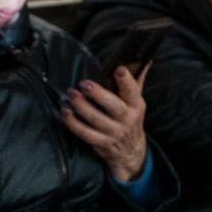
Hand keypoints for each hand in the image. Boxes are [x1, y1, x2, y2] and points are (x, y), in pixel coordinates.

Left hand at [62, 65, 148, 181]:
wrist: (130, 151)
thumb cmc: (130, 119)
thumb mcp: (136, 102)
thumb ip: (137, 81)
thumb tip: (145, 60)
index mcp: (136, 105)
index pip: (133, 91)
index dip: (126, 80)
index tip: (118, 68)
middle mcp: (127, 119)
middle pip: (113, 106)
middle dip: (98, 94)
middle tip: (84, 84)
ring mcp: (114, 132)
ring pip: (96, 119)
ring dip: (81, 106)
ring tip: (71, 94)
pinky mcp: (101, 143)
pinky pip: (85, 133)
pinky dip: (73, 123)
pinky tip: (65, 112)